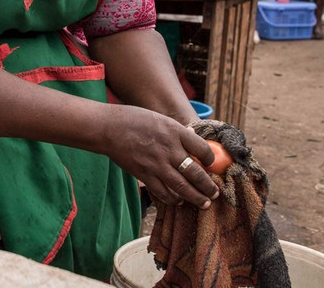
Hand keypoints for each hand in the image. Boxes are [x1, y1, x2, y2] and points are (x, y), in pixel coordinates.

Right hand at [100, 105, 218, 207]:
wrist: (108, 128)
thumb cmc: (134, 120)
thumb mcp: (160, 119)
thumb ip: (177, 133)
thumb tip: (193, 140)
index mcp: (175, 132)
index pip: (202, 149)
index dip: (210, 160)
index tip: (211, 164)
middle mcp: (169, 149)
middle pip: (196, 173)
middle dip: (208, 186)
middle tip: (215, 193)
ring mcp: (156, 164)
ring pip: (183, 187)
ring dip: (196, 198)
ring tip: (205, 203)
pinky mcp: (144, 175)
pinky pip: (163, 192)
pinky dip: (173, 199)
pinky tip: (178, 201)